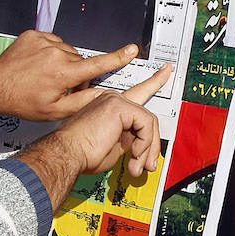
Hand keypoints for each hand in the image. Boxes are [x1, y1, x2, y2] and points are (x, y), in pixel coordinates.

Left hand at [0, 32, 158, 121]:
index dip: (118, 57)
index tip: (132, 49)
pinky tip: (39, 65)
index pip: (98, 65)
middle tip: (59, 88)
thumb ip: (83, 101)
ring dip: (63, 63)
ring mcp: (44, 42)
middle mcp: (56, 54)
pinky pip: (53, 43)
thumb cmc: (22, 102)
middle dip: (76, 73)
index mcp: (63, 74)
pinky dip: (51, 53)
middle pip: (81, 62)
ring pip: (68, 52)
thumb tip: (104, 94)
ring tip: (46, 76)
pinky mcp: (34, 35)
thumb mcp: (54, 111)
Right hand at [16, 61, 171, 210]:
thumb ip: (130, 138)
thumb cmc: (82, 154)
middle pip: (146, 115)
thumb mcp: (114, 146)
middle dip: (152, 143)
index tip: (167, 70)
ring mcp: (115, 100)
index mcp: (108, 106)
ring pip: (148, 121)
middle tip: (149, 165)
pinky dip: (144, 143)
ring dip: (147, 148)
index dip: (154, 81)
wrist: (67, 154)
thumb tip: (144, 145)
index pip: (137, 92)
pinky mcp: (119, 106)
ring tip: (137, 164)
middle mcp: (112, 99)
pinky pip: (145, 124)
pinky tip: (133, 153)